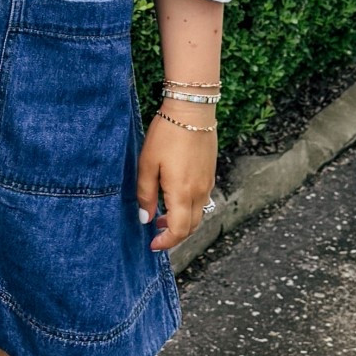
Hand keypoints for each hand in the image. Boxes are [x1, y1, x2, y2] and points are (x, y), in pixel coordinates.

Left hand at [136, 99, 217, 251]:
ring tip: (162, 214)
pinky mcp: (210, 173)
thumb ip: (146, 194)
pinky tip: (174, 196)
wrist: (192, 110)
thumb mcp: (147, 164)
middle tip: (156, 231)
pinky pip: (202, 199)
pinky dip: (189, 207)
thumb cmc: (166, 134)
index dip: (167, 241)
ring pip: (198, 213)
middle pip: (192, 226)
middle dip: (175, 234)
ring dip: (182, 221)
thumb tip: (146, 218)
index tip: (153, 244)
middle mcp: (200, 191)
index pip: (180, 230)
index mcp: (182, 192)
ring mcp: (208, 182)